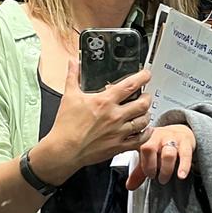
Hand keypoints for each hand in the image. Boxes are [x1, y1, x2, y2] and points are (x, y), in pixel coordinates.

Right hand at [37, 57, 152, 183]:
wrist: (64, 149)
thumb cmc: (66, 126)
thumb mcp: (69, 96)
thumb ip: (72, 77)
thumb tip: (72, 63)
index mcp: (105, 101)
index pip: (130, 85)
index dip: (143, 77)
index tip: (146, 74)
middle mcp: (115, 116)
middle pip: (143, 103)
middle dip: (147, 97)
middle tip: (145, 95)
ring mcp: (119, 132)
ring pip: (144, 120)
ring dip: (146, 114)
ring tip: (144, 111)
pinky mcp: (119, 146)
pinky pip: (140, 140)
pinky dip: (146, 134)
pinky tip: (144, 130)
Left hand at [126, 123, 195, 189]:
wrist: (182, 131)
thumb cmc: (162, 145)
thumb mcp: (149, 156)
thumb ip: (139, 171)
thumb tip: (129, 186)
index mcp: (146, 138)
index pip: (140, 149)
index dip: (144, 164)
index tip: (147, 174)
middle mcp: (158, 136)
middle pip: (150, 148)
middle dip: (150, 166)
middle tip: (153, 177)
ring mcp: (173, 138)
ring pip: (168, 153)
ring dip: (165, 169)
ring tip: (163, 179)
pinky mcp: (186, 143)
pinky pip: (185, 155)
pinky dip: (184, 167)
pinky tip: (181, 176)